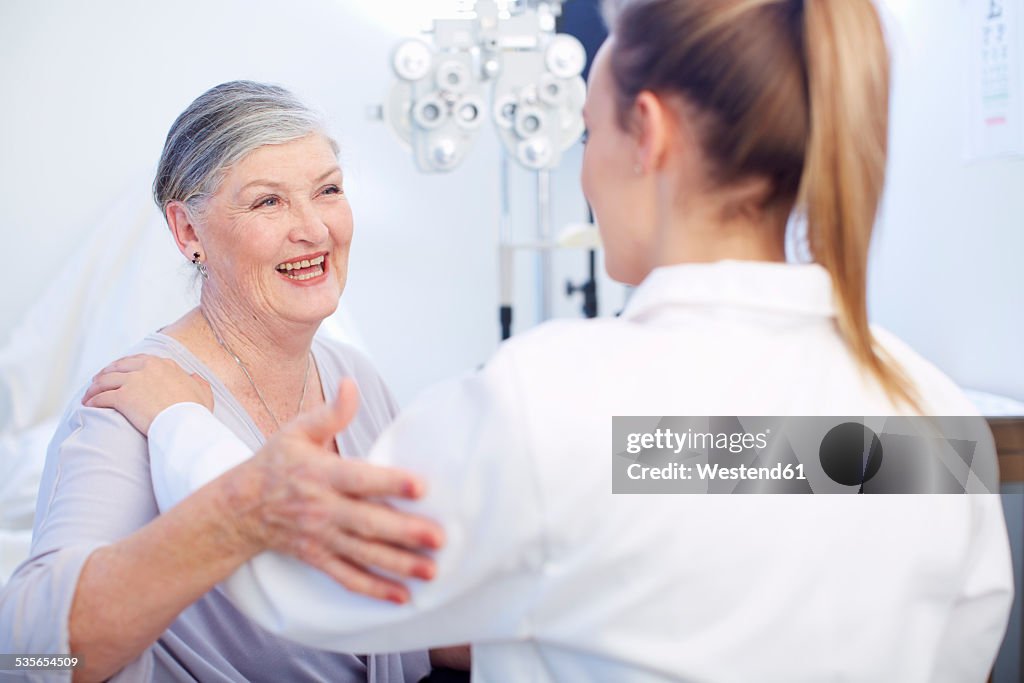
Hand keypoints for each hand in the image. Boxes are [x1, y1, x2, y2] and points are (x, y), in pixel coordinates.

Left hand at [83, 354, 213, 433]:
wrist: (184, 424)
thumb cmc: (195, 411)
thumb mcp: (203, 392)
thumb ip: (197, 381)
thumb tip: (193, 377)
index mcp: (163, 364)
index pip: (138, 360)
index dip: (126, 366)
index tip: (120, 371)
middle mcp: (146, 368)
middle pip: (118, 366)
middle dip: (105, 373)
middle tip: (98, 381)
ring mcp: (132, 381)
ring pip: (105, 380)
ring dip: (94, 387)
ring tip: (89, 395)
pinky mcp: (122, 397)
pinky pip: (101, 396)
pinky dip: (93, 400)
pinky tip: (90, 405)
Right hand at [226, 379, 444, 603]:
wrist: (238, 507)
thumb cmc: (275, 463)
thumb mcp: (296, 431)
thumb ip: (329, 413)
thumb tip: (350, 384)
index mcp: (320, 474)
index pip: (359, 479)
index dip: (390, 482)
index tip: (421, 486)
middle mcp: (322, 509)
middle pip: (368, 522)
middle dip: (405, 531)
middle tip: (439, 537)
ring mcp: (320, 538)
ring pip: (364, 554)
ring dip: (398, 564)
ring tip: (431, 571)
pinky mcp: (318, 558)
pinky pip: (348, 577)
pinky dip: (374, 589)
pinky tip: (402, 597)